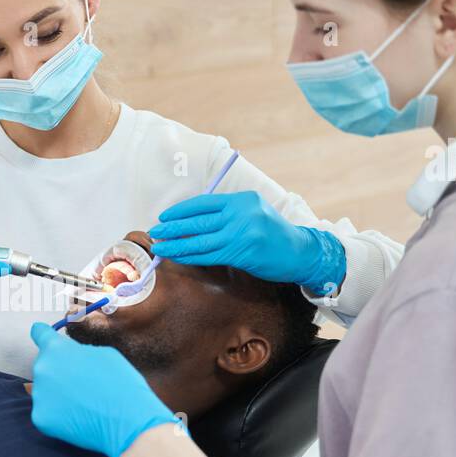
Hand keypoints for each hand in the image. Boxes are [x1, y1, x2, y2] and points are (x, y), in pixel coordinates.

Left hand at [28, 322, 178, 456]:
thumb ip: (79, 351)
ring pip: (45, 390)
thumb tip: (69, 357)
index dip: (43, 335)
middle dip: (59, 371)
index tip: (42, 335)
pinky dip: (59, 414)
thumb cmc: (121, 384)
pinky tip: (78, 415)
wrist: (126, 421)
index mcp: (57, 349)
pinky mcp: (40, 417)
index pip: (39, 333)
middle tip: (82, 382)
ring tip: (83, 401)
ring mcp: (40, 395)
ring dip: (58, 393)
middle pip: (45, 366)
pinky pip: (46, 411)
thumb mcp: (104, 354)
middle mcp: (42, 369)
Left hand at [148, 191, 345, 295]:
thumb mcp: (253, 213)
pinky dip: (190, 256)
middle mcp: (241, 213)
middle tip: (155, 231)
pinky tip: (177, 257)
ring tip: (159, 247)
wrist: (300, 251)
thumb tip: (193, 220)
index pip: (204, 202)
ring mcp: (241, 233)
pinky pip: (208, 255)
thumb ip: (228, 213)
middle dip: (173, 227)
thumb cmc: (273, 234)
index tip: (165, 216)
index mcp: (242, 199)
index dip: (181, 210)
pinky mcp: (241, 253)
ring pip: (200, 239)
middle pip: (198, 220)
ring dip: (176, 245)